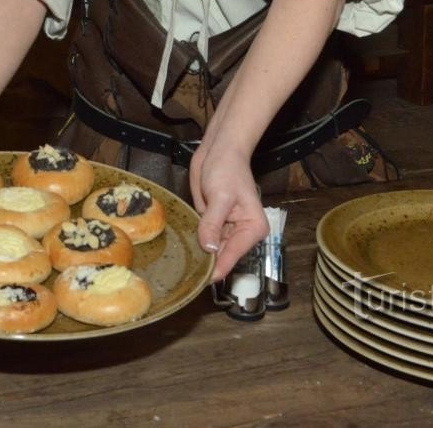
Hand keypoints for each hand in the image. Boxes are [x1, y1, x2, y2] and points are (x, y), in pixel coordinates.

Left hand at [189, 141, 267, 281]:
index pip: (232, 256)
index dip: (216, 269)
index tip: (200, 282)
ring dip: (197, 255)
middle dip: (205, 264)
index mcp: (253, 229)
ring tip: (179, 268)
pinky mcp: (212, 222)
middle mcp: (241, 233)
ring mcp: (226, 229)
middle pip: (221, 256)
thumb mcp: (221, 196)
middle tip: (183, 277)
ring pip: (211, 250)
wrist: (219, 150)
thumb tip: (209, 248)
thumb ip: (214, 223)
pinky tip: (179, 251)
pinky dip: (193, 243)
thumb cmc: (227, 169)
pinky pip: (202, 238)